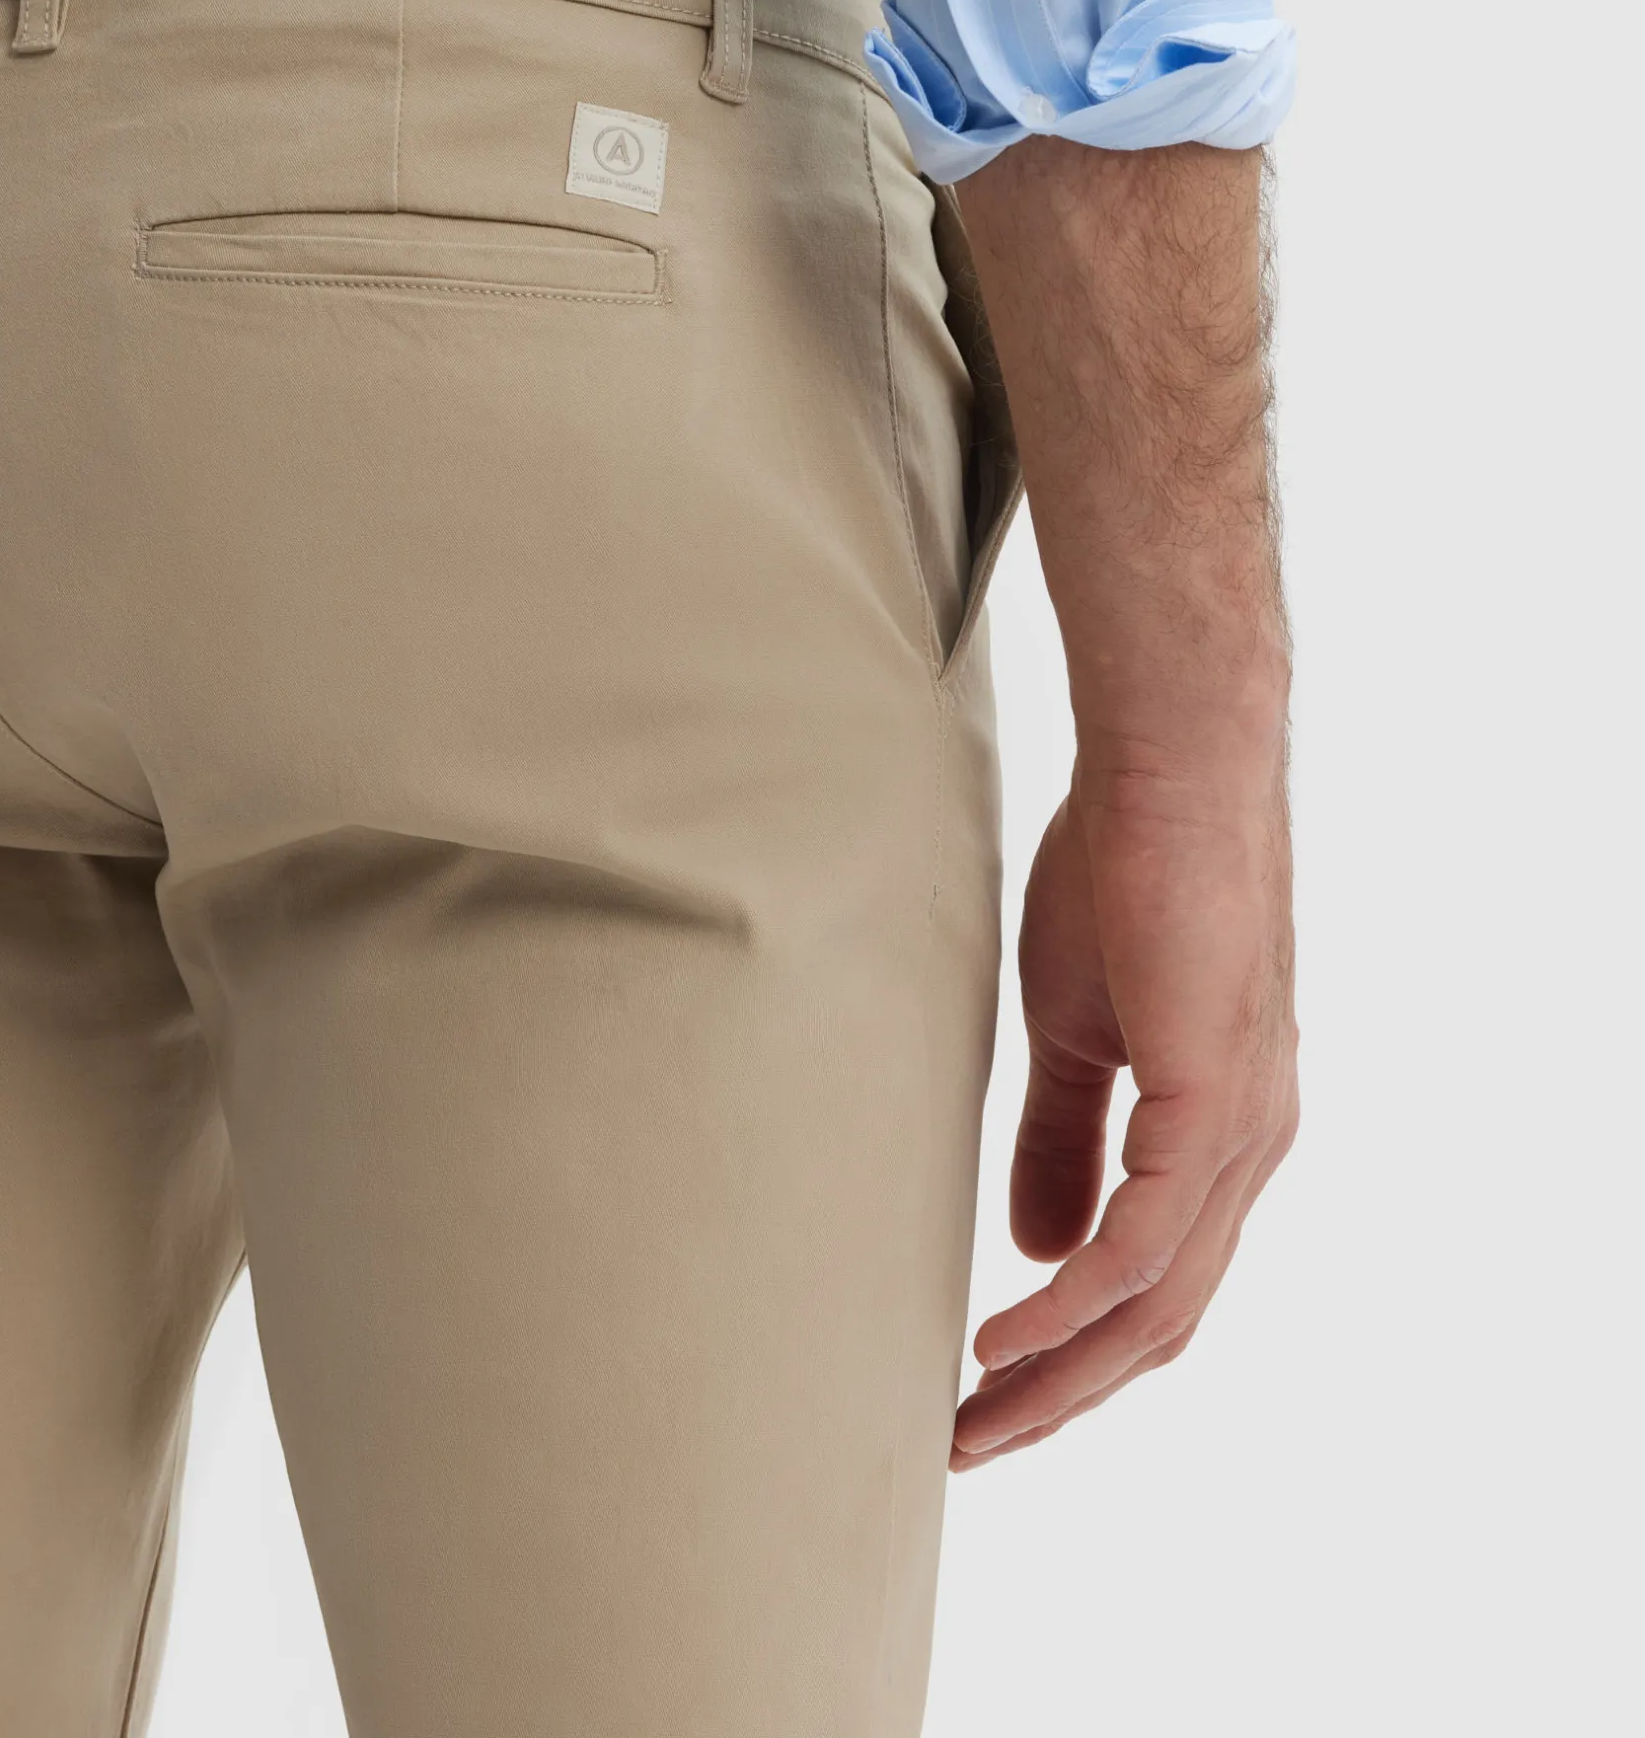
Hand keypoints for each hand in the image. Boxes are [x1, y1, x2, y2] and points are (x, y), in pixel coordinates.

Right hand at [950, 751, 1296, 1467]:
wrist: (1168, 776)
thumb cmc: (1124, 879)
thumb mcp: (1077, 1033)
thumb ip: (1063, 1140)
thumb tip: (1035, 1246)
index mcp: (1220, 1135)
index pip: (1156, 1284)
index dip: (1076, 1352)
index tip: (988, 1391)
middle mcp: (1249, 1152)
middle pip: (1162, 1323)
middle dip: (1063, 1396)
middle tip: (971, 1443)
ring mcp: (1242, 1135)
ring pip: (1156, 1305)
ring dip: (1061, 1374)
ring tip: (975, 1415)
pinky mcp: (1214, 1106)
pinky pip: (1145, 1244)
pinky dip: (1074, 1303)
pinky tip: (1008, 1333)